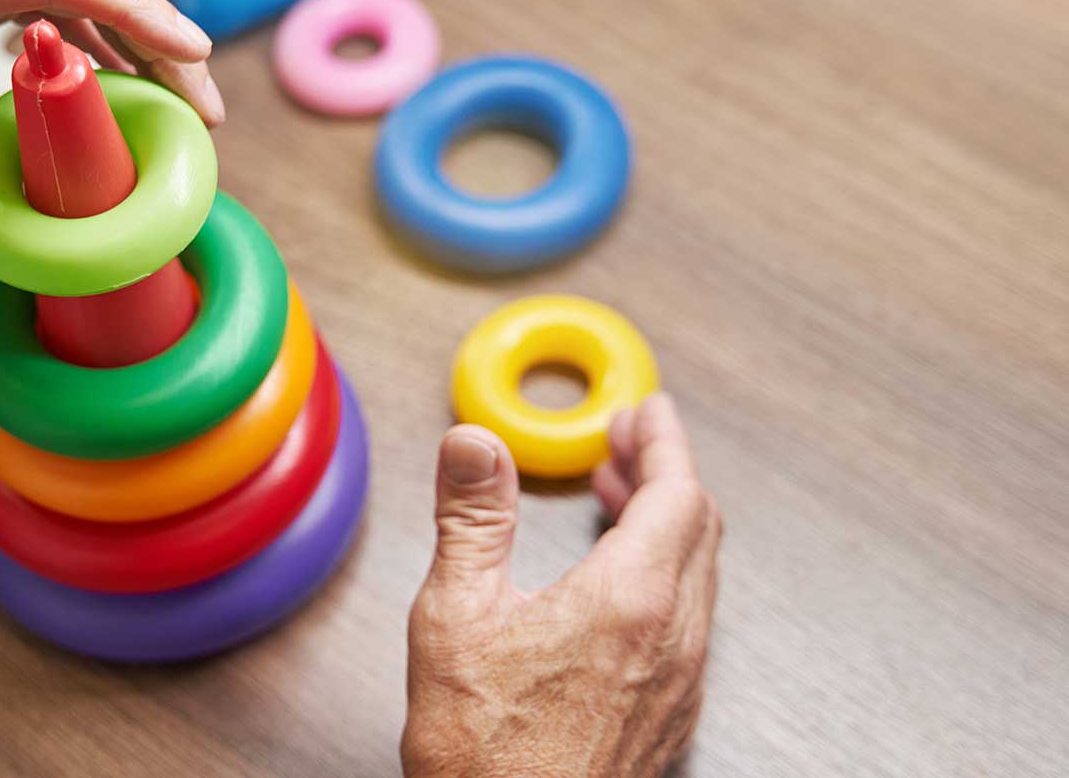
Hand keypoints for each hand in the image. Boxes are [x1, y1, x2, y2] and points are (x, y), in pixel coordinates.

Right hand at [403, 393, 720, 777]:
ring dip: (666, 526)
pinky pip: (690, 626)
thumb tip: (475, 445)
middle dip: (664, 473)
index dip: (664, 440)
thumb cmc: (484, 756)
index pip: (677, 492)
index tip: (648, 411)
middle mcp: (671, 641)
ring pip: (698, 578)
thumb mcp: (455, 617)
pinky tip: (618, 589)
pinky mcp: (671, 721)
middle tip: (625, 445)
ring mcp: (679, 686)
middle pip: (698, 528)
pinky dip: (665, 578)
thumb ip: (472, 519)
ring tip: (617, 505)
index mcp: (628, 602)